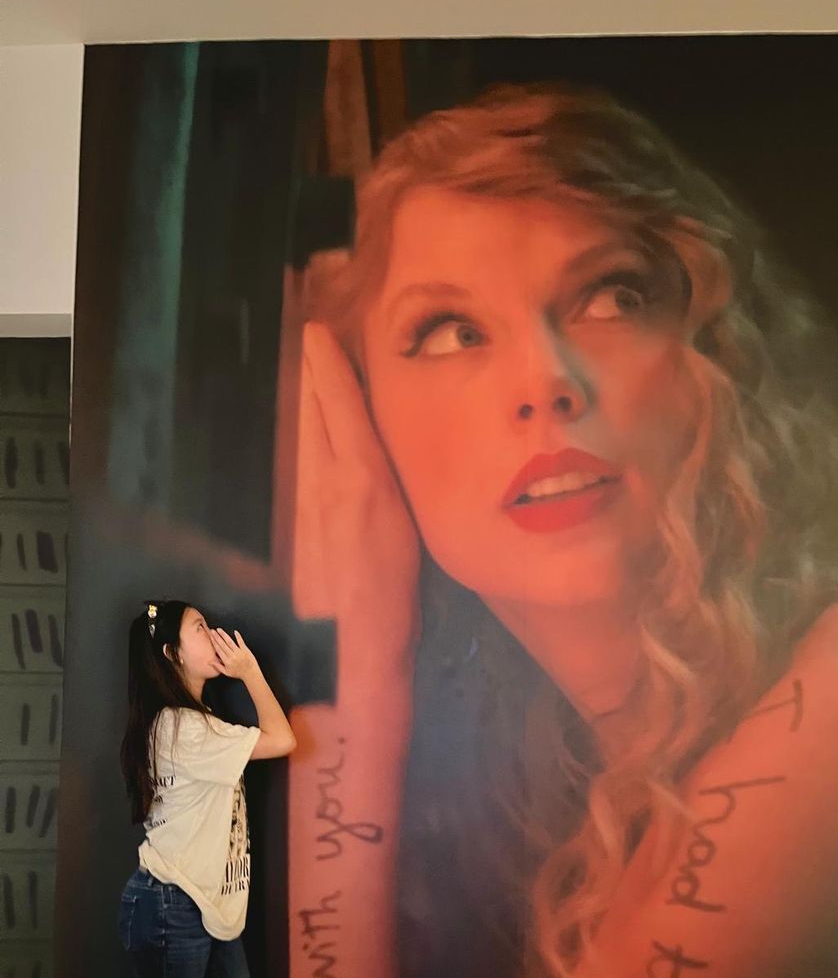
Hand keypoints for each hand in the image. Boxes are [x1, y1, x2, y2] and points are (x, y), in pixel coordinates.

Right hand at [209, 627, 259, 680]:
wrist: (251, 673)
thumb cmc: (239, 673)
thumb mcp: (226, 672)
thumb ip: (218, 666)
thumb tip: (209, 662)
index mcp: (227, 661)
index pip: (218, 649)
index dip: (214, 642)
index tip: (210, 637)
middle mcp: (232, 656)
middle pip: (222, 644)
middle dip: (217, 636)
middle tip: (212, 631)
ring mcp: (239, 652)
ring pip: (230, 642)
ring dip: (224, 635)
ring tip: (219, 630)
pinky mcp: (245, 650)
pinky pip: (241, 642)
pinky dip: (238, 636)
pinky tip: (235, 632)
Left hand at [289, 320, 420, 669]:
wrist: (351, 647)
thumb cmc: (397, 594)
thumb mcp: (407, 526)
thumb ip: (388, 481)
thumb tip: (378, 448)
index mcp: (363, 477)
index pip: (339, 404)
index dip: (327, 364)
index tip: (316, 330)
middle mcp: (326, 481)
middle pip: (310, 412)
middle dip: (308, 372)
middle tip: (305, 335)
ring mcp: (301, 502)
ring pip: (298, 437)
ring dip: (300, 401)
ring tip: (302, 370)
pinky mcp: (290, 524)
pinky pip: (294, 466)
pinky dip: (296, 439)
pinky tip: (298, 432)